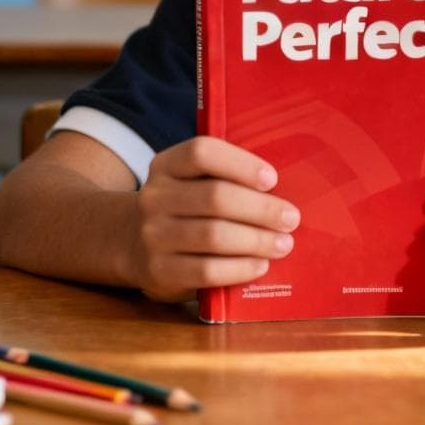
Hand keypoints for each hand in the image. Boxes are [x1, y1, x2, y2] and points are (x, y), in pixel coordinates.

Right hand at [131, 136, 300, 300]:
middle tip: (291, 218)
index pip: (202, 153)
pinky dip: (239, 268)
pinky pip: (206, 271)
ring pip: (214, 236)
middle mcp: (154, 197)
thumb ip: (226, 177)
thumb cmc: (185, 205)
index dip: (241, 164)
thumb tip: (283, 188)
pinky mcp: (158, 271)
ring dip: (257, 240)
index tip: (272, 179)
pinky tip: (260, 265)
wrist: (133, 242)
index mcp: (167, 165)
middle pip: (215, 197)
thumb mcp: (194, 181)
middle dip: (261, 209)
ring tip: (283, 244)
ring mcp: (152, 235)